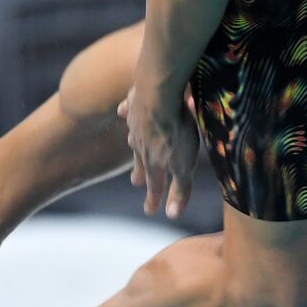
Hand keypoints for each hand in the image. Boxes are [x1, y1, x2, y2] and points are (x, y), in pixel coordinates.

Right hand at [117, 82, 200, 217]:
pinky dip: (126, 112)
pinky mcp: (135, 101)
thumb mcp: (183, 163)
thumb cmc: (175, 129)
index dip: (154, 199)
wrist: (158, 92)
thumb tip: (172, 215)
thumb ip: (179, 188)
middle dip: (140, 172)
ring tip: (132, 147)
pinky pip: (129, 109)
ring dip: (134, 145)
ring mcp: (135, 122)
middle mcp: (140, 144)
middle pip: (142, 161)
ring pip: (134, 137)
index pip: (155, 185)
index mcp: (154, 161)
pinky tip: (124, 111)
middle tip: (135, 182)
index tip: (150, 211)